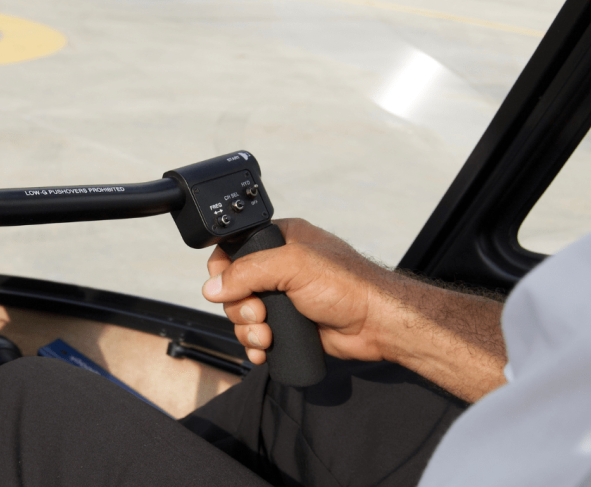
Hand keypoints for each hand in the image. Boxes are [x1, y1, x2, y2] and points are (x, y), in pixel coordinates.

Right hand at [202, 218, 392, 364]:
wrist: (378, 324)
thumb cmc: (349, 285)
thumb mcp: (293, 266)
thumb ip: (248, 272)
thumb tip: (213, 288)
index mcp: (281, 239)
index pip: (234, 248)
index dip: (223, 270)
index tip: (226, 287)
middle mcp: (280, 267)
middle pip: (233, 287)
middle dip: (239, 308)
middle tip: (258, 315)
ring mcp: (283, 297)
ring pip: (242, 314)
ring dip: (247, 330)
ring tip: (266, 337)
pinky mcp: (289, 324)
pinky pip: (257, 335)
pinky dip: (254, 345)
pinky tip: (263, 351)